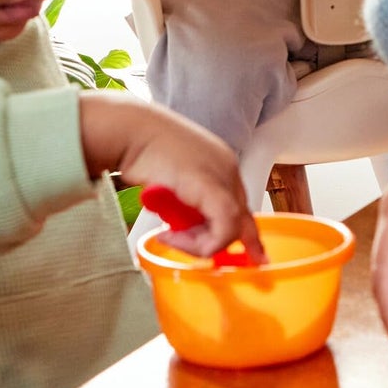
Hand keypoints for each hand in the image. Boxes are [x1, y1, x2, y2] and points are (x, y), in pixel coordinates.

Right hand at [79, 91, 263, 261]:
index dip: (247, 235)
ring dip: (197, 243)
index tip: (255, 256)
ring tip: (169, 234)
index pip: (241, 206)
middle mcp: (228, 170)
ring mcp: (223, 176)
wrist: (131, 130)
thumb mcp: (171, 178)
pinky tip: (168, 235)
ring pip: (231, 228)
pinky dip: (198, 243)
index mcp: (222, 164)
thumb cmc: (142, 149)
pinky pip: (222, 229)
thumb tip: (182, 227)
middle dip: (220, 242)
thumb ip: (185, 199)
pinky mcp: (212, 187)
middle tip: (197, 250)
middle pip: (240, 218)